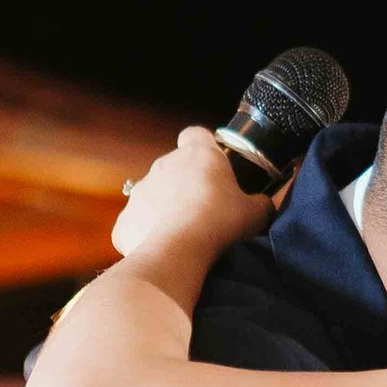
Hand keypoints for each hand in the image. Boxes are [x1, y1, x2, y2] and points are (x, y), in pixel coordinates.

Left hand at [109, 126, 271, 282]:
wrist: (178, 251)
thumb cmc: (220, 222)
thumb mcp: (255, 213)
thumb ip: (260, 203)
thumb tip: (262, 205)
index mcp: (197, 154)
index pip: (196, 136)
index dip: (205, 148)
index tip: (214, 168)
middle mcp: (163, 164)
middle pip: (174, 167)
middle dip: (185, 185)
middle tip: (205, 212)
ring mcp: (140, 190)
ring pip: (153, 195)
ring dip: (165, 209)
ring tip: (183, 235)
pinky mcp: (124, 220)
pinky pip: (137, 223)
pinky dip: (147, 234)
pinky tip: (163, 250)